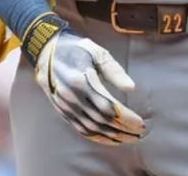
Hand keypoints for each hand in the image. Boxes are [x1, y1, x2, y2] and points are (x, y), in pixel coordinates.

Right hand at [34, 29, 146, 144]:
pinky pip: (80, 129)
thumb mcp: (96, 52)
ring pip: (91, 128)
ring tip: (129, 138)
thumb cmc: (76, 49)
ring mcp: (65, 106)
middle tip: (140, 133)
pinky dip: (97, 137)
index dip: (125, 117)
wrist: (46, 51)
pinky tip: (110, 138)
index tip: (140, 122)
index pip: (108, 106)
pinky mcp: (62, 110)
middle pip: (101, 120)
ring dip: (112, 136)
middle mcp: (71, 97)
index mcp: (81, 81)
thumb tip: (131, 88)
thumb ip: (114, 70)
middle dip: (123, 129)